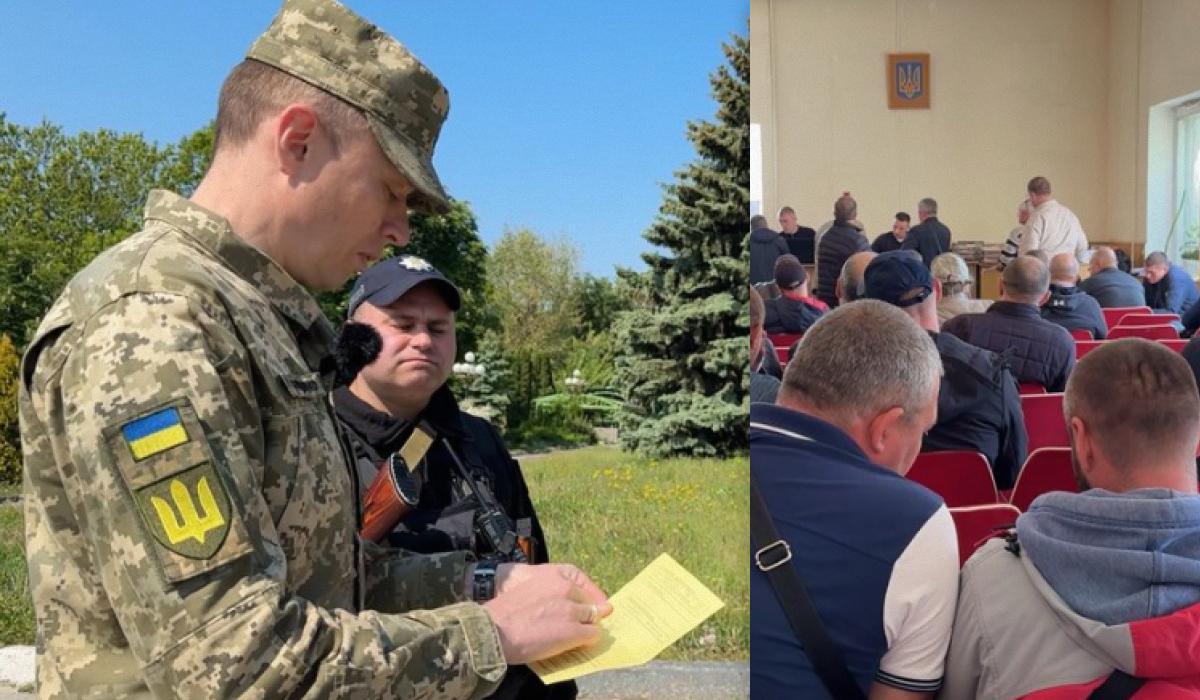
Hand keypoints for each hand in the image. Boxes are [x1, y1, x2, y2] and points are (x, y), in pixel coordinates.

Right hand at [483, 563, 611, 664]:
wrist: (494, 630)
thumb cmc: (504, 612)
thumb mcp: (526, 588)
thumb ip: (547, 592)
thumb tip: (561, 606)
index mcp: (555, 574)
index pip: (582, 584)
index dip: (586, 598)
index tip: (586, 606)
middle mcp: (567, 588)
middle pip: (589, 602)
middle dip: (584, 613)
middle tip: (573, 625)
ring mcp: (572, 610)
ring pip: (593, 618)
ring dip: (585, 627)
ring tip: (572, 636)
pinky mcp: (574, 631)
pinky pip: (592, 635)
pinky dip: (586, 641)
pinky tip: (576, 645)